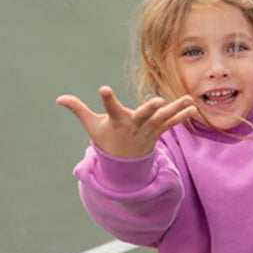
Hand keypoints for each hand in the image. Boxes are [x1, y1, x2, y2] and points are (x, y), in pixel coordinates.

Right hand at [55, 86, 195, 157]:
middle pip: (142, 116)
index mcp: (117, 122)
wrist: (123, 163)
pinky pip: (171, 124)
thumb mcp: (91, 125)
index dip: (107, 99)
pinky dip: (181, 116)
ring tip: (188, 99)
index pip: (110, 108)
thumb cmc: (106, 138)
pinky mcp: (157, 133)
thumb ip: (78, 109)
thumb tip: (58, 98)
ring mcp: (147, 130)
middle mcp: (134, 126)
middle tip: (157, 101)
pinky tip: (193, 108)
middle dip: (150, 109)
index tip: (103, 89)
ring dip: (175, 109)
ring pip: (163, 119)